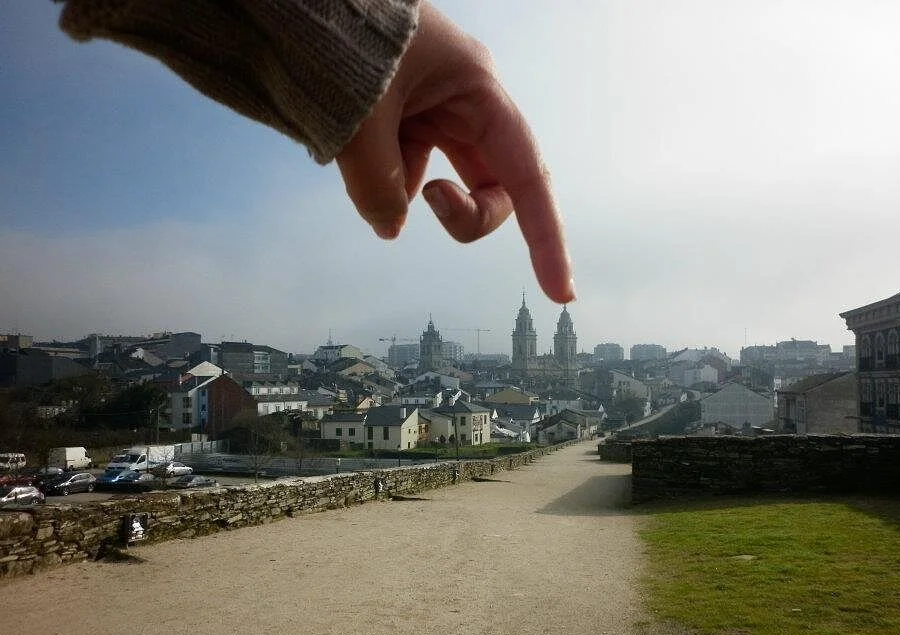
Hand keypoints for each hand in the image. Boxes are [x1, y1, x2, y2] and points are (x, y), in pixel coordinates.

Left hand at [336, 1, 574, 303]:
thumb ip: (378, 187)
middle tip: (429, 204)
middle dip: (466, 214)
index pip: (527, 177)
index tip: (561, 292)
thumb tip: (389, 225)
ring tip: (363, 157)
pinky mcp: (401, 116)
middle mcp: (464, 100)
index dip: (547, 239)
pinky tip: (352, 158)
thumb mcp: (359, 123)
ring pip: (447, 181)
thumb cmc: (338, 42)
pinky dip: (384, 182)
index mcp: (476, 88)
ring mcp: (432, 109)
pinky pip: (405, 168)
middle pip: (494, 185)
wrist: (289, 5)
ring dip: (410, 195)